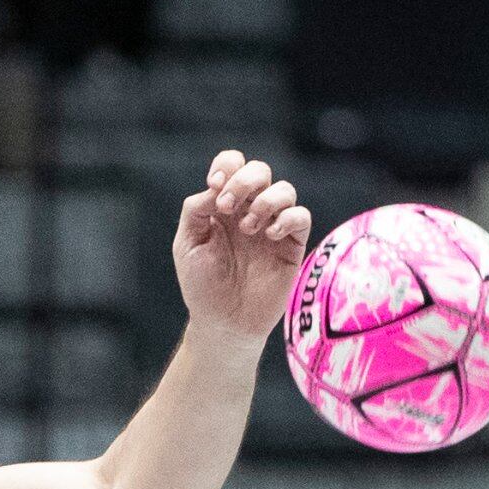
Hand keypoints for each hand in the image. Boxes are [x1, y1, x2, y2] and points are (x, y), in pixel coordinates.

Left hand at [173, 148, 312, 343]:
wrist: (224, 323)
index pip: (233, 164)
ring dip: (265, 201)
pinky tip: (269, 235)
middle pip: (260, 170)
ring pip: (284, 189)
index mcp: (224, 206)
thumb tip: (217, 187)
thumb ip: (196, 208)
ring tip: (248, 228)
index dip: (227, 165)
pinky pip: (301, 216)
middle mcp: (250, 211)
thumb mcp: (188, 243)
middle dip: (244, 181)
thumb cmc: (203, 286)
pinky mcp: (291, 246)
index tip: (215, 186)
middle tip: (227, 208)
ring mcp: (272, 227)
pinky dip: (288, 217)